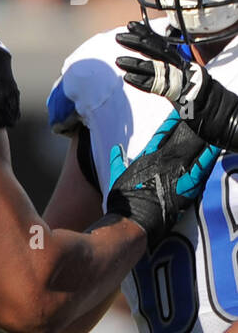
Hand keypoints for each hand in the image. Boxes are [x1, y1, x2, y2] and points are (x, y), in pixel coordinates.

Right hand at [105, 110, 219, 248]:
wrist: (131, 220)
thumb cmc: (124, 202)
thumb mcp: (116, 177)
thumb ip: (117, 162)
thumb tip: (116, 150)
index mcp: (146, 158)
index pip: (161, 135)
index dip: (171, 123)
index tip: (179, 112)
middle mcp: (161, 161)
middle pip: (179, 138)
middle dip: (189, 125)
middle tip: (199, 113)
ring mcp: (174, 173)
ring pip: (192, 150)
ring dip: (201, 138)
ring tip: (211, 125)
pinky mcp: (185, 186)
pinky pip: (200, 168)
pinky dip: (208, 157)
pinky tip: (216, 146)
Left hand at [117, 20, 237, 149]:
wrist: (226, 116)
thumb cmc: (205, 104)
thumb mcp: (185, 86)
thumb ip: (170, 78)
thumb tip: (152, 72)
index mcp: (184, 65)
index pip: (163, 46)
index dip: (146, 35)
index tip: (131, 26)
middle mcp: (185, 68)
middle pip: (159, 52)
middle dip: (138, 43)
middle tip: (119, 37)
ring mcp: (185, 80)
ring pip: (157, 68)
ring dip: (136, 64)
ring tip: (118, 61)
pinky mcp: (183, 94)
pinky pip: (160, 86)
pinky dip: (143, 82)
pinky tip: (128, 78)